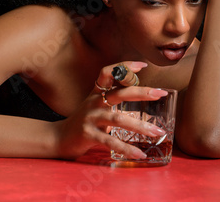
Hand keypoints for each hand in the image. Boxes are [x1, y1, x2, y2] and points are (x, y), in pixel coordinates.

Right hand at [53, 61, 167, 159]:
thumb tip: (141, 94)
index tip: (143, 65)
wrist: (59, 137)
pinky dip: (127, 148)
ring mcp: (90, 118)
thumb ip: (113, 99)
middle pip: (119, 93)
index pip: (108, 72)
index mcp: (96, 93)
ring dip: (140, 126)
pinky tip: (139, 154)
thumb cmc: (84, 121)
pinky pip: (110, 141)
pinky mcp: (88, 135)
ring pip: (118, 119)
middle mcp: (93, 102)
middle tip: (160, 93)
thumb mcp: (96, 105)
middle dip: (141, 92)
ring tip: (158, 132)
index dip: (124, 66)